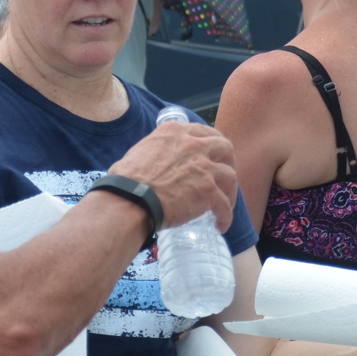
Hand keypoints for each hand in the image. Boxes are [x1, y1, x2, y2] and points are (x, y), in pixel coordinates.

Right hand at [109, 120, 238, 230]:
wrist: (130, 200)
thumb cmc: (126, 180)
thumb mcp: (139, 151)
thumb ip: (154, 150)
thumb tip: (153, 163)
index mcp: (175, 132)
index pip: (202, 131)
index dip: (211, 143)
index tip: (211, 154)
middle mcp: (193, 144)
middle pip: (224, 147)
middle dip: (228, 161)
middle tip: (223, 175)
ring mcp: (203, 167)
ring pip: (230, 175)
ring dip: (230, 190)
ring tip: (224, 203)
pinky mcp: (208, 190)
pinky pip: (224, 204)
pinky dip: (226, 215)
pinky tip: (221, 224)